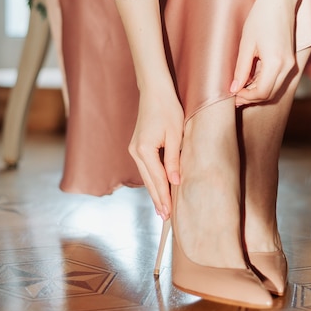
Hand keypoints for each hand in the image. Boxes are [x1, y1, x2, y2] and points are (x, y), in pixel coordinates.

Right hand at [128, 85, 183, 219]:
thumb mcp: (176, 135)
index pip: (158, 179)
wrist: (154, 91)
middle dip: (158, 199)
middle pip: (149, 181)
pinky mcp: (137, 146)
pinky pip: (145, 168)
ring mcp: (134, 149)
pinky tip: (158, 188)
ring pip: (146, 176)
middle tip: (166, 219)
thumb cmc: (168, 109)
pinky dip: (152, 180)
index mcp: (144, 150)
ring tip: (162, 209)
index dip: (164, 197)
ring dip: (155, 191)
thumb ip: (174, 159)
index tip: (169, 214)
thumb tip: (175, 181)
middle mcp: (135, 151)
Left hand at [230, 0, 296, 105]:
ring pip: (276, 89)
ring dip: (259, 92)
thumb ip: (241, 69)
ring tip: (241, 87)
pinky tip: (252, 78)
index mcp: (276, 62)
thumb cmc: (261, 17)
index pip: (262, 92)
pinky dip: (265, 83)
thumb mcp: (246, 44)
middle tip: (235, 95)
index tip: (232, 95)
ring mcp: (291, 63)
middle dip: (252, 97)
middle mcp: (288, 66)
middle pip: (270, 94)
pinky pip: (279, 79)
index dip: (246, 97)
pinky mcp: (291, 59)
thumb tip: (234, 88)